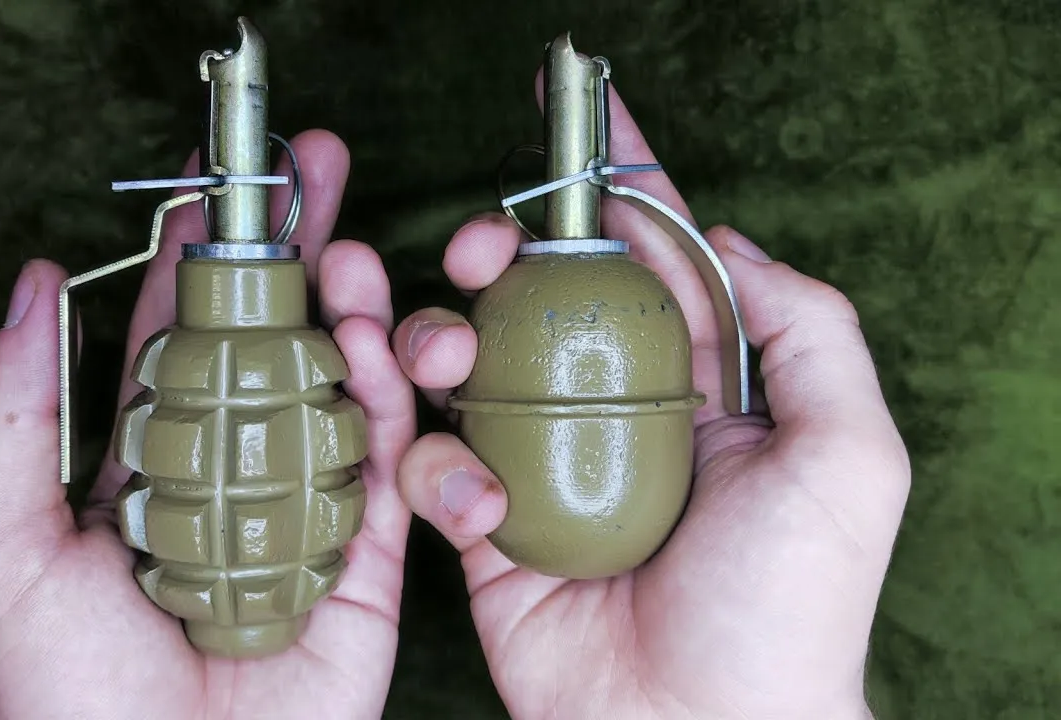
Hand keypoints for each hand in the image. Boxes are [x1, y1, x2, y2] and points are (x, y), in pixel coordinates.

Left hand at [0, 130, 414, 719]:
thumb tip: (39, 282)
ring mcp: (310, 512)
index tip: (226, 178)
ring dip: (349, 309)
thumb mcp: (1, 549)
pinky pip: (392, 466)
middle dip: (302, 250)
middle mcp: (237, 474)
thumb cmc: (67, 696)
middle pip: (278, 338)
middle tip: (325, 166)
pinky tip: (371, 341)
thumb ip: (8, 415)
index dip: (206, 251)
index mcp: (153, 463)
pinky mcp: (374, 562)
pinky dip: (390, 397)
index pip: (186, 334)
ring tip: (348, 253)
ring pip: (343, 388)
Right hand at [392, 81, 909, 718]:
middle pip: (535, 297)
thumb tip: (723, 242)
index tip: (576, 119)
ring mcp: (541, 466)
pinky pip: (430, 465)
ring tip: (450, 354)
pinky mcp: (483, 527)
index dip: (612, 186)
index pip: (648, 260)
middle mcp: (609, 411)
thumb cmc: (788, 606)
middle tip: (486, 252)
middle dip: (502, 252)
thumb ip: (808, 328)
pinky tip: (482, 508)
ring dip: (439, 337)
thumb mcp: (849, 456)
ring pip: (463, 363)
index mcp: (693, 385)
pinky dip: (437, 469)